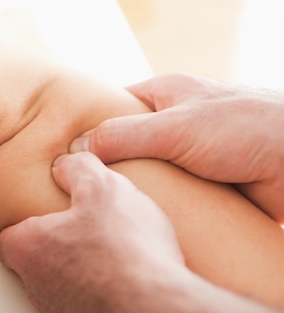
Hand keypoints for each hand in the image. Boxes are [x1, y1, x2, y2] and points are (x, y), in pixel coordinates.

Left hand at [0, 152, 183, 312]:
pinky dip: (99, 282)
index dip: (26, 219)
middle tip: (79, 224)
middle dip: (53, 240)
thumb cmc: (125, 248)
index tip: (44, 210)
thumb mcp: (102, 186)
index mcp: (29, 247)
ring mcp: (61, 308)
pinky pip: (86, 297)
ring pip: (59, 279)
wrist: (158, 307)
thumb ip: (78, 168)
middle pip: (33, 258)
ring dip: (77, 262)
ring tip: (107, 244)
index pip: (8, 235)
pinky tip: (126, 268)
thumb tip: (67, 164)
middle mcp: (37, 283)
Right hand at [71, 73, 283, 220]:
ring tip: (104, 206)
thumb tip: (76, 148)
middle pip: (126, 144)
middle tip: (79, 187)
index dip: (88, 128)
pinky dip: (156, 205)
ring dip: (133, 189)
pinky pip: (169, 195)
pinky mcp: (204, 184)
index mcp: (166, 94)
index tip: (62, 152)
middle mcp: (175, 122)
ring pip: (146, 173)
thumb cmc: (250, 129)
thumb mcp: (176, 127)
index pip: (114, 107)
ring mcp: (190, 155)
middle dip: (107, 165)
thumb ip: (124, 135)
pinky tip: (138, 218)